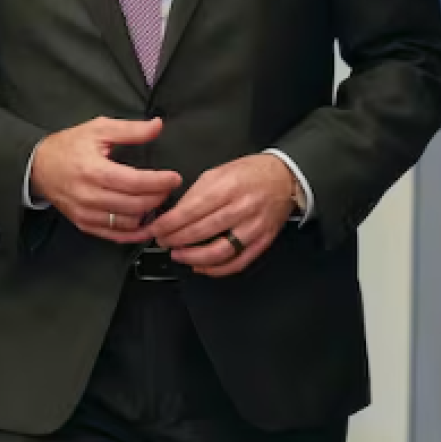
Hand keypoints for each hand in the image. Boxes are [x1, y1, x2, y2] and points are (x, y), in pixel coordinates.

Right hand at [29, 118, 182, 243]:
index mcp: (93, 170)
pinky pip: (116, 236)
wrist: (37, 166)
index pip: (135, 182)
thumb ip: (130, 130)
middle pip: (135, 204)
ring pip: (129, 222)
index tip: (174, 178)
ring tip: (158, 202)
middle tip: (168, 188)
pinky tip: (146, 224)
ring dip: (149, 215)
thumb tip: (157, 126)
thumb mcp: (97, 129)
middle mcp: (89, 195)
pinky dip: (135, 233)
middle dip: (158, 197)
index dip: (159, 182)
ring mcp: (86, 213)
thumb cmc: (68, 146)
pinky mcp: (84, 224)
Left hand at [148, 153, 294, 276]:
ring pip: (220, 250)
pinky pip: (239, 261)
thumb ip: (195, 194)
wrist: (284, 178)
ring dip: (194, 257)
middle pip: (203, 231)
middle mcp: (242, 208)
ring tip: (178, 254)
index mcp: (227, 187)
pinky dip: (217, 269)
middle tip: (162, 242)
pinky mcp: (263, 241)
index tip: (155, 229)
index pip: (191, 210)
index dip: (169, 223)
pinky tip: (201, 266)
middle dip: (177, 239)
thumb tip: (173, 214)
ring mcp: (254, 227)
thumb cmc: (249, 173)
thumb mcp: (217, 173)